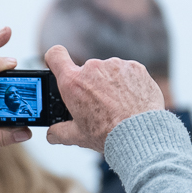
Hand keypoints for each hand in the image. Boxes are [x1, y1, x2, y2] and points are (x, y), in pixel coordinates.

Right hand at [40, 46, 165, 152]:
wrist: (139, 134)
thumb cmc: (109, 134)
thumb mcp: (78, 136)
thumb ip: (60, 132)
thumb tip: (52, 133)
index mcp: (73, 82)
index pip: (55, 55)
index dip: (55, 60)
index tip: (60, 67)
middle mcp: (92, 68)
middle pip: (86, 70)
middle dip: (90, 84)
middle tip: (99, 104)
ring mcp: (115, 65)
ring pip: (108, 71)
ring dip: (110, 83)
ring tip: (118, 105)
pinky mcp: (135, 67)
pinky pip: (127, 72)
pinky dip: (129, 83)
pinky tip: (132, 100)